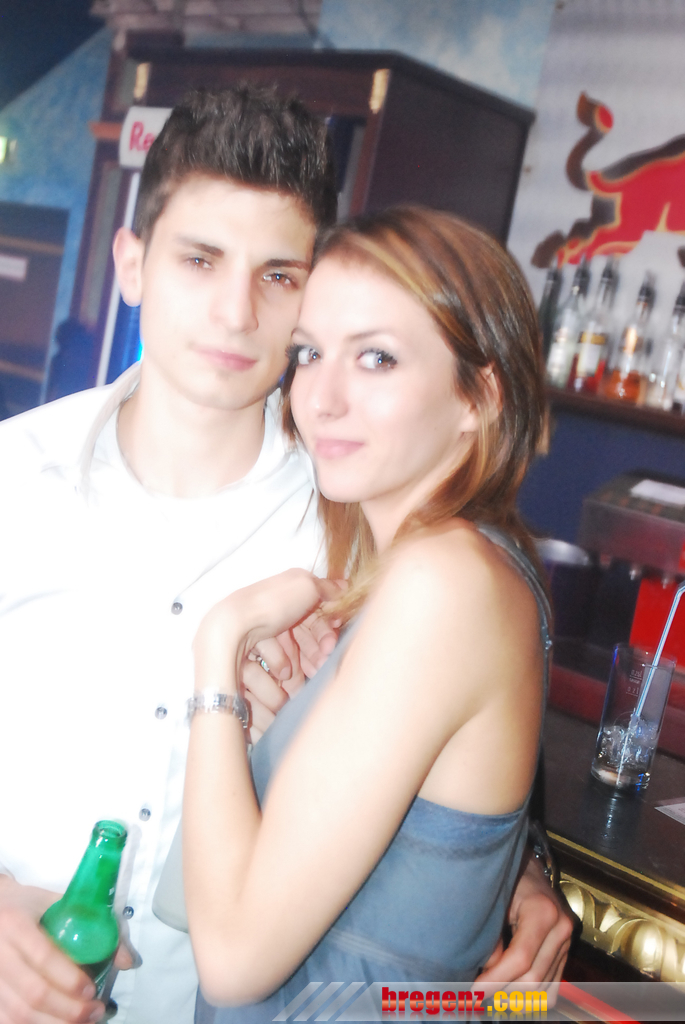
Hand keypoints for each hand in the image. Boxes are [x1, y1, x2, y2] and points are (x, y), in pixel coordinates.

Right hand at [0, 876, 104, 1022]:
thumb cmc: (30, 905)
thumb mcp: (60, 903)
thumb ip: (94, 924)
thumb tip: (128, 960)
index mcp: (15, 923)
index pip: (43, 956)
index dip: (69, 978)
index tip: (91, 990)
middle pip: (32, 992)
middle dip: (67, 1009)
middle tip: (94, 1011)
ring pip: (18, 1013)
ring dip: (54, 1023)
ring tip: (82, 1022)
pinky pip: (6, 1020)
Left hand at [196, 570, 340, 687]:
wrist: (234, 625)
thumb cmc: (274, 602)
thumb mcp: (306, 585)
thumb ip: (327, 587)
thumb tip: (344, 586)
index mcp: (294, 587)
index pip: (320, 608)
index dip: (329, 625)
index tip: (334, 641)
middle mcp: (283, 605)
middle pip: (309, 628)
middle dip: (321, 646)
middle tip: (325, 660)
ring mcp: (270, 624)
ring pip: (296, 644)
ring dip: (308, 658)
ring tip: (315, 671)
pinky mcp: (258, 641)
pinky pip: (279, 654)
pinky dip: (286, 663)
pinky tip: (290, 674)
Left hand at [474, 852, 575, 998]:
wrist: (527, 868)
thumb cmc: (506, 879)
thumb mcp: (494, 900)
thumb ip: (492, 937)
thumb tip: (484, 973)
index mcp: (543, 911)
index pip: (520, 959)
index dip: (496, 979)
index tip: (474, 990)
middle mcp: (561, 929)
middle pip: (533, 979)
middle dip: (502, 992)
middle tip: (476, 996)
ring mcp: (567, 942)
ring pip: (543, 989)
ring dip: (515, 999)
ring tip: (489, 996)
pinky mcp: (566, 952)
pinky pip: (552, 989)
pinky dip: (531, 998)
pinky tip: (509, 994)